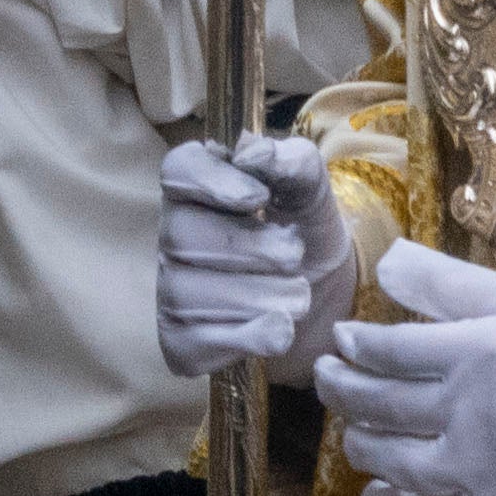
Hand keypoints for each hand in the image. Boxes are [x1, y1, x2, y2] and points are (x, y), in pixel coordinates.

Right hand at [155, 130, 361, 379]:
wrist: (324, 297)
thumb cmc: (305, 229)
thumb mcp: (312, 190)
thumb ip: (292, 160)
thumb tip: (253, 153)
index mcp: (198, 187)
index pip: (178, 170)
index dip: (212, 182)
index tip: (259, 198)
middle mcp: (173, 237)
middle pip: (183, 236)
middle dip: (250, 249)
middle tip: (294, 255)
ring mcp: (171, 292)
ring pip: (188, 294)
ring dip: (258, 296)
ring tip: (299, 294)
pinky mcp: (181, 343)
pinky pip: (196, 342)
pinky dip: (247, 338)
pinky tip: (280, 329)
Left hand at [324, 238, 495, 495]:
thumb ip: (450, 284)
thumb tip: (386, 264)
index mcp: (468, 353)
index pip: (388, 350)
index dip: (356, 346)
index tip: (340, 340)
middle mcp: (457, 412)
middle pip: (378, 404)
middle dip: (341, 390)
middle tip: (325, 377)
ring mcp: (470, 468)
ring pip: (390, 459)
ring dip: (360, 443)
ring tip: (351, 432)